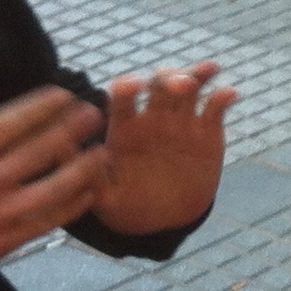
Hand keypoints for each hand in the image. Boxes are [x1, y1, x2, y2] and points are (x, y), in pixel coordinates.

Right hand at [0, 79, 105, 275]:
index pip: (11, 122)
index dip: (43, 107)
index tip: (65, 95)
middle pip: (39, 150)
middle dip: (72, 130)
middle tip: (95, 113)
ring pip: (51, 188)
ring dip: (81, 169)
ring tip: (103, 152)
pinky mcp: (4, 241)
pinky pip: (46, 222)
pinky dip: (71, 207)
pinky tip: (89, 192)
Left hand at [87, 61, 233, 237]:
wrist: (164, 218)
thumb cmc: (127, 206)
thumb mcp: (103, 196)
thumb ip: (85, 174)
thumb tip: (59, 148)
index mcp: (125, 127)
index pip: (122, 96)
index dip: (126, 87)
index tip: (130, 86)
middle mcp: (152, 117)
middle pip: (158, 84)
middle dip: (167, 78)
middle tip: (177, 86)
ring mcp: (181, 121)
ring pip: (189, 86)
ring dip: (196, 75)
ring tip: (208, 72)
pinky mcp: (207, 130)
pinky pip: (215, 106)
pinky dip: (223, 95)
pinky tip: (230, 94)